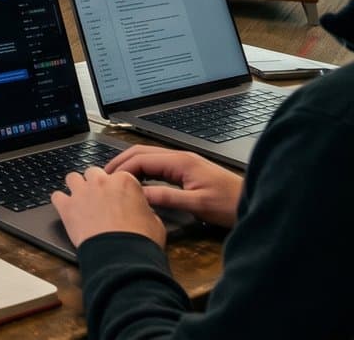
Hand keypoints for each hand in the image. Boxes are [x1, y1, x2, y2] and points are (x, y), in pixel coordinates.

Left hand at [52, 166, 165, 248]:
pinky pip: (56, 196)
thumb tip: (140, 210)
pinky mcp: (66, 207)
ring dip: (77, 187)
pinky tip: (67, 210)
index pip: (120, 176)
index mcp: (125, 181)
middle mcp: (101, 182)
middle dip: (96, 183)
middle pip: (94, 173)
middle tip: (100, 198)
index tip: (120, 198)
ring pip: (72, 178)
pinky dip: (61, 202)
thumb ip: (144, 208)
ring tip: (81, 200)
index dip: (119, 188)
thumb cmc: (141, 239)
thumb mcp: (154, 220)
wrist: (121, 255)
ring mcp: (81, 192)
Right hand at [105, 145, 243, 227]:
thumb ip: (167, 197)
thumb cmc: (229, 203)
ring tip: (115, 179)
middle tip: (104, 176)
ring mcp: (183, 162)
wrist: (253, 202)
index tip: (107, 181)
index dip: (122, 169)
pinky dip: (141, 170)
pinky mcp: (187, 170)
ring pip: (148, 157)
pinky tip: (137, 181)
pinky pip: (157, 165)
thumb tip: (139, 195)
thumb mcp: (197, 204)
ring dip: (130, 165)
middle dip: (120, 162)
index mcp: (179, 161)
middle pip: (141, 152)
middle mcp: (179, 157)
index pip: (141, 159)